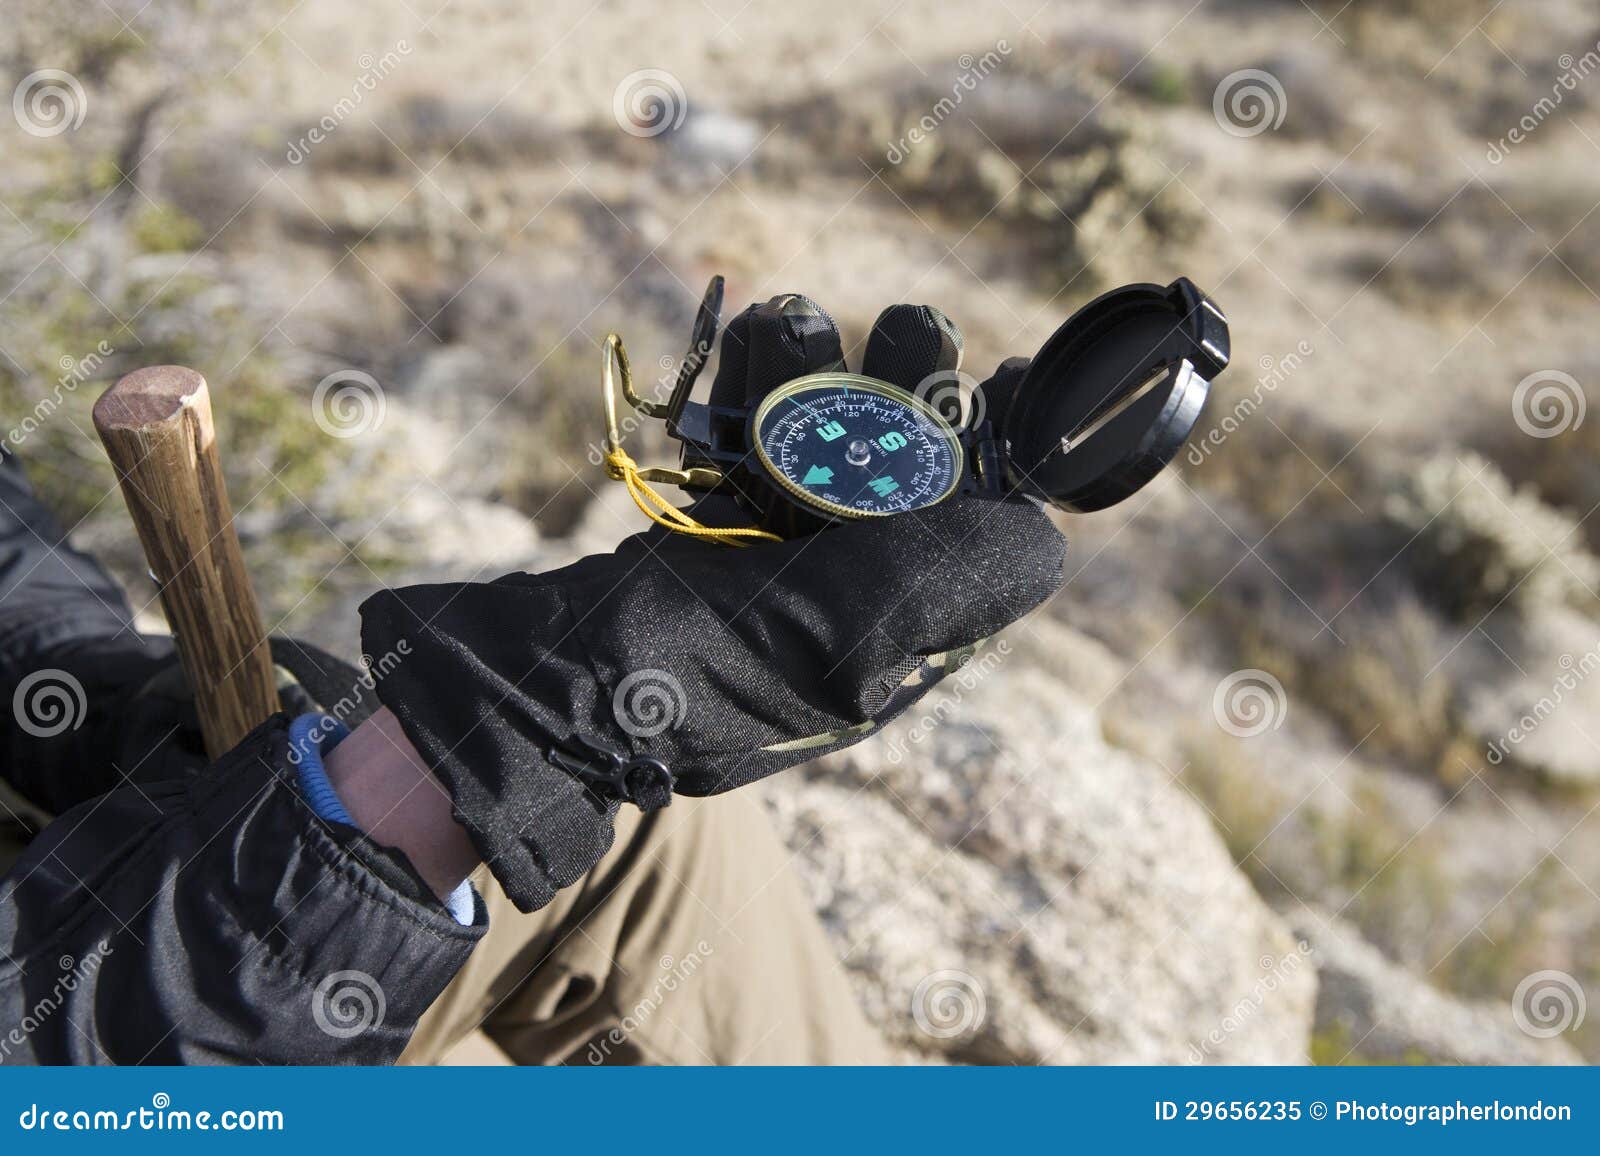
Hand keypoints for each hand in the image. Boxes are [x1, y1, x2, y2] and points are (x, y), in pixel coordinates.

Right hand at [359, 293, 1065, 911]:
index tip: (1004, 376)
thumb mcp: (838, 643)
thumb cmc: (695, 676)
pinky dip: (760, 383)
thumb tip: (1050, 535)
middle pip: (912, 468)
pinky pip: (758, 440)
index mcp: (902, 635)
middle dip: (911, 386)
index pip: (981, 532)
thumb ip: (943, 582)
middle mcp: (854, 594)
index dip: (1006, 452)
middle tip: (906, 328)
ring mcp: (784, 556)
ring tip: (802, 321)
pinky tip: (757, 336)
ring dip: (828, 365)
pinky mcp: (720, 524)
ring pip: (831, 438)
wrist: (545, 686)